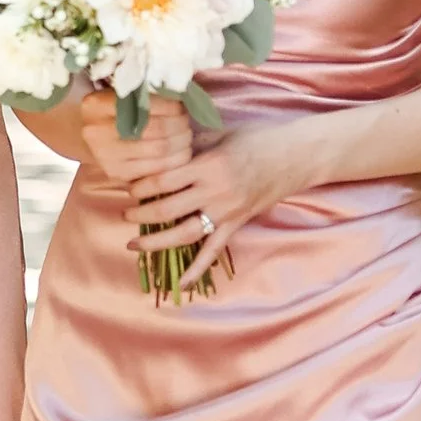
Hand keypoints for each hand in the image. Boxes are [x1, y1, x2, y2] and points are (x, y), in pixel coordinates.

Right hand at [73, 86, 189, 190]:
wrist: (92, 139)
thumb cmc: (112, 113)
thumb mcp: (120, 97)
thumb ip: (144, 96)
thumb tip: (182, 98)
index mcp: (98, 105)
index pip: (145, 104)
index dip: (171, 106)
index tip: (181, 107)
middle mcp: (97, 131)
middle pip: (155, 128)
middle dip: (179, 125)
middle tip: (186, 123)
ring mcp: (105, 155)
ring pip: (159, 149)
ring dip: (181, 142)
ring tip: (186, 136)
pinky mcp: (117, 173)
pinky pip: (156, 169)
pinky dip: (176, 161)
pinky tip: (180, 153)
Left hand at [122, 116, 306, 291]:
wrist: (294, 156)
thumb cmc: (256, 140)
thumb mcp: (219, 135)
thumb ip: (190, 145)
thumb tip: (160, 149)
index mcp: (207, 166)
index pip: (164, 181)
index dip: (141, 187)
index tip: (128, 187)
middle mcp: (215, 192)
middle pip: (168, 209)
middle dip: (141, 214)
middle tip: (125, 214)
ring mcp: (226, 212)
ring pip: (184, 234)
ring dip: (157, 242)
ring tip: (134, 245)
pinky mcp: (236, 225)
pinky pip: (213, 252)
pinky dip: (196, 270)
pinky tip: (180, 284)